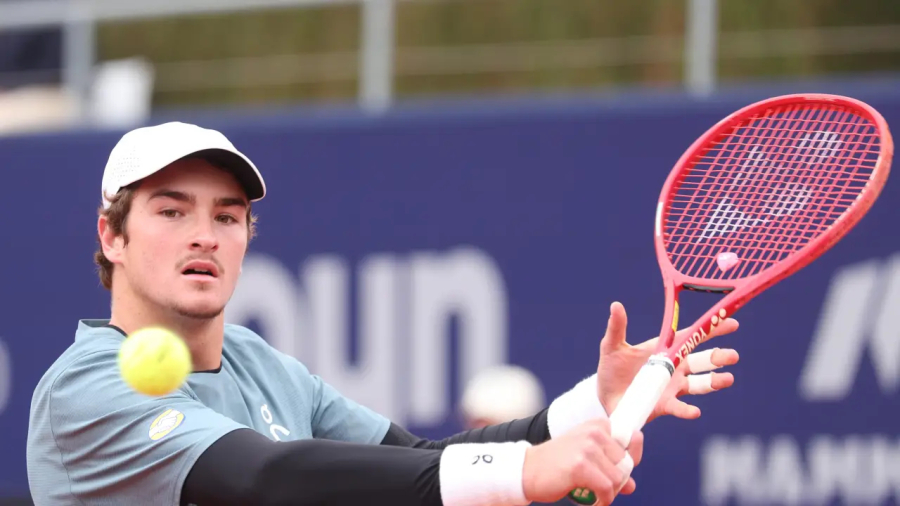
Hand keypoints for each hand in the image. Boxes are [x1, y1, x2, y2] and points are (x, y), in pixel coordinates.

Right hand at [523, 418, 643, 504]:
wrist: (526, 471)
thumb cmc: (556, 466)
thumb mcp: (585, 459)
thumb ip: (609, 467)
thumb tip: (631, 486)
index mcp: (598, 425)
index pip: (633, 439)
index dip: (631, 460)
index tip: (619, 473)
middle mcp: (595, 432)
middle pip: (626, 464)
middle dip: (618, 481)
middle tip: (602, 489)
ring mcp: (587, 448)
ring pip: (618, 479)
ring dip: (609, 493)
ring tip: (595, 496)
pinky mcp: (580, 466)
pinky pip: (606, 489)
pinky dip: (603, 501)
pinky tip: (594, 503)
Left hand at [597, 301, 739, 421]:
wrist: (606, 397)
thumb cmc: (611, 369)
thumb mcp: (612, 346)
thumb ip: (617, 328)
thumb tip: (616, 305)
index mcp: (665, 349)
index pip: (692, 337)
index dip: (712, 329)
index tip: (732, 323)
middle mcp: (675, 367)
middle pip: (703, 361)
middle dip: (719, 357)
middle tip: (733, 355)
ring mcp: (673, 387)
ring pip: (700, 384)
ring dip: (714, 382)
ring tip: (727, 379)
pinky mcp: (665, 405)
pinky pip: (679, 408)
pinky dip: (688, 410)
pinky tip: (695, 411)